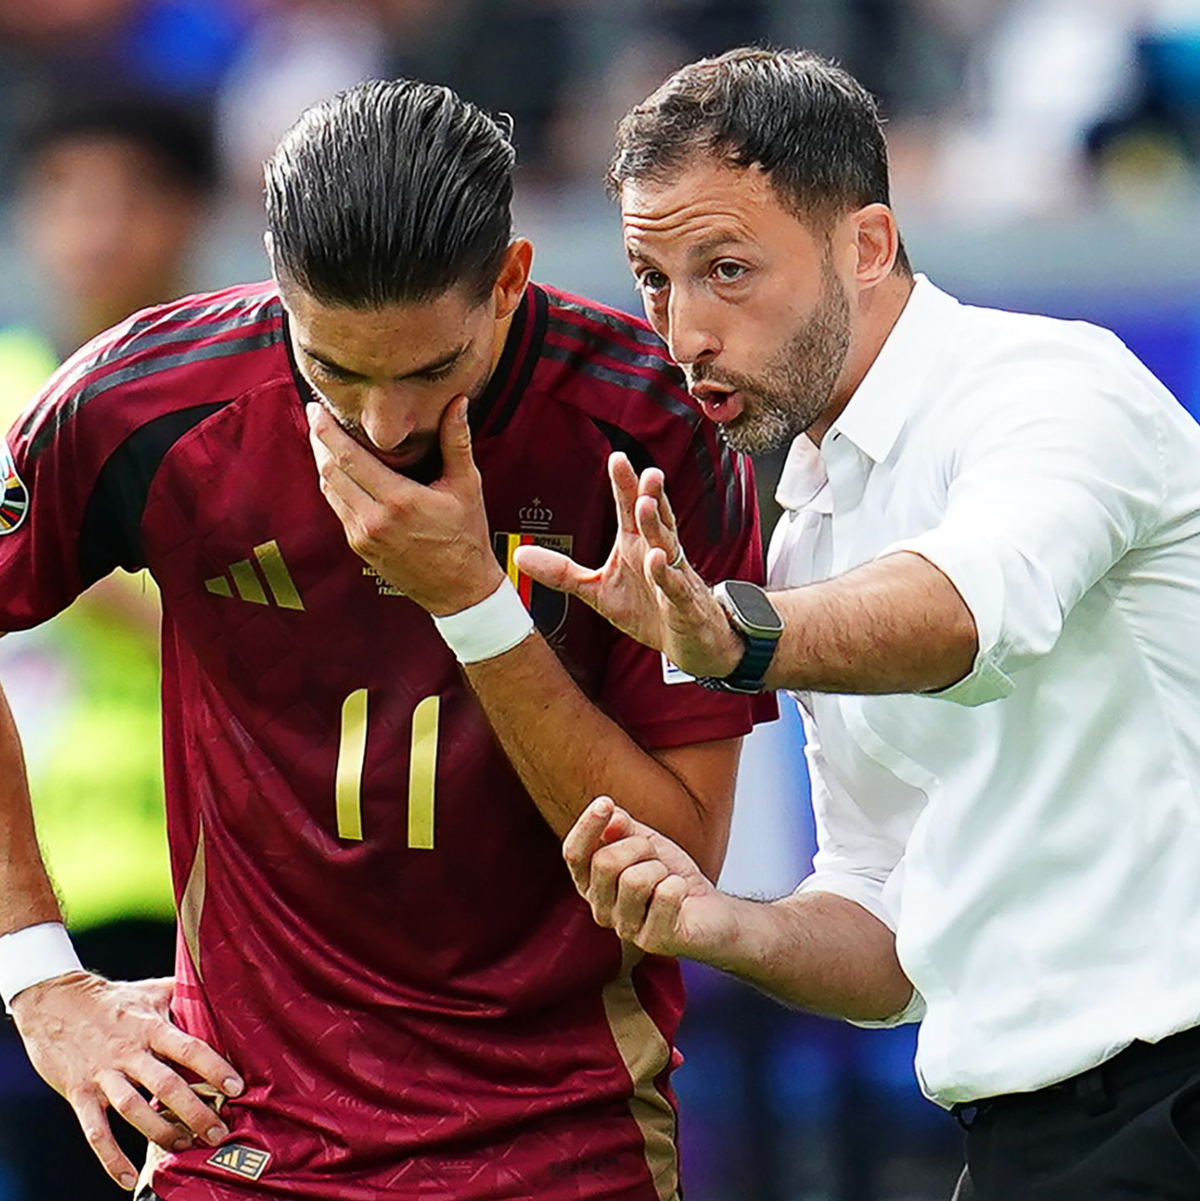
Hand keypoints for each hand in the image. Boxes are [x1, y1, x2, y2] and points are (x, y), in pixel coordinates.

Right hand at [10, 973, 242, 1190]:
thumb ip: (184, 994)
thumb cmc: (111, 998)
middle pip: (166, 1085)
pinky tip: (127, 1179)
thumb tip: (220, 987)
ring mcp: (102, 1074)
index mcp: (150, 1027)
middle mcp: (129, 1052)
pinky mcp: (79, 1092)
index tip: (237, 1088)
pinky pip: (95, 1131)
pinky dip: (111, 1158)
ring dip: (160, 1132)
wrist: (54, 1001)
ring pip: (133, 1110)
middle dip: (195, 1112)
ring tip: (184, 1146)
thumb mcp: (150, 991)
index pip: (189, 1048)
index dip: (214, 1068)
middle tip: (218, 1131)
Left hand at [308, 398, 504, 615]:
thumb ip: (457, 441)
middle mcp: (374, 520)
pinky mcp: (359, 547)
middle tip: (316, 416)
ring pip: (328, 490)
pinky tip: (340, 472)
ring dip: (323, 462)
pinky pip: (338, 508)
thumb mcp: (466, 486)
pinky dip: (334, 486)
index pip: (348, 458)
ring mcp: (363, 536)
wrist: (460, 590)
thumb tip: (458, 403)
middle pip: (329, 471)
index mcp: (399, 501)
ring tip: (324, 439)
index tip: (317, 409)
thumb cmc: (466, 538)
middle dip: (319, 440)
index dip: (327, 430)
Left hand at [513, 453, 741, 677]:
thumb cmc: (647, 610)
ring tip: (645, 505)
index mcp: (637, 544)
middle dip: (649, 494)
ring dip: (657, 525)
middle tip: (644, 471)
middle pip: (654, 518)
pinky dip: (666, 574)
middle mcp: (658, 553)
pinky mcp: (683, 604)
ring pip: (667, 545)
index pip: (631, 508)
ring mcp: (674, 577)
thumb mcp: (598, 590)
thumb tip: (520, 555)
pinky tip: (656, 559)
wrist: (688, 642)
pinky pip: (675, 586)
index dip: (625, 484)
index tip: (617, 458)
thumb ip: (562, 572)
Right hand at [563, 797, 739, 962]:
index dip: (586, 827)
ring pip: (633, 880)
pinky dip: (678, 886)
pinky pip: (664, 897)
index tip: (605, 803)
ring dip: (660, 870)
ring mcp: (624, 928)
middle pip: (604, 861)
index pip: (574, 854)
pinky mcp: (652, 941)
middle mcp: (600, 909)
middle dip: (639, 847)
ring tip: (667, 880)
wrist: (710, 911)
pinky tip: (680, 896)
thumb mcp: (643, 841)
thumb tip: (612, 817)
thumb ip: (621, 827)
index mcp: (591, 883)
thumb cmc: (670, 875)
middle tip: (656, 858)